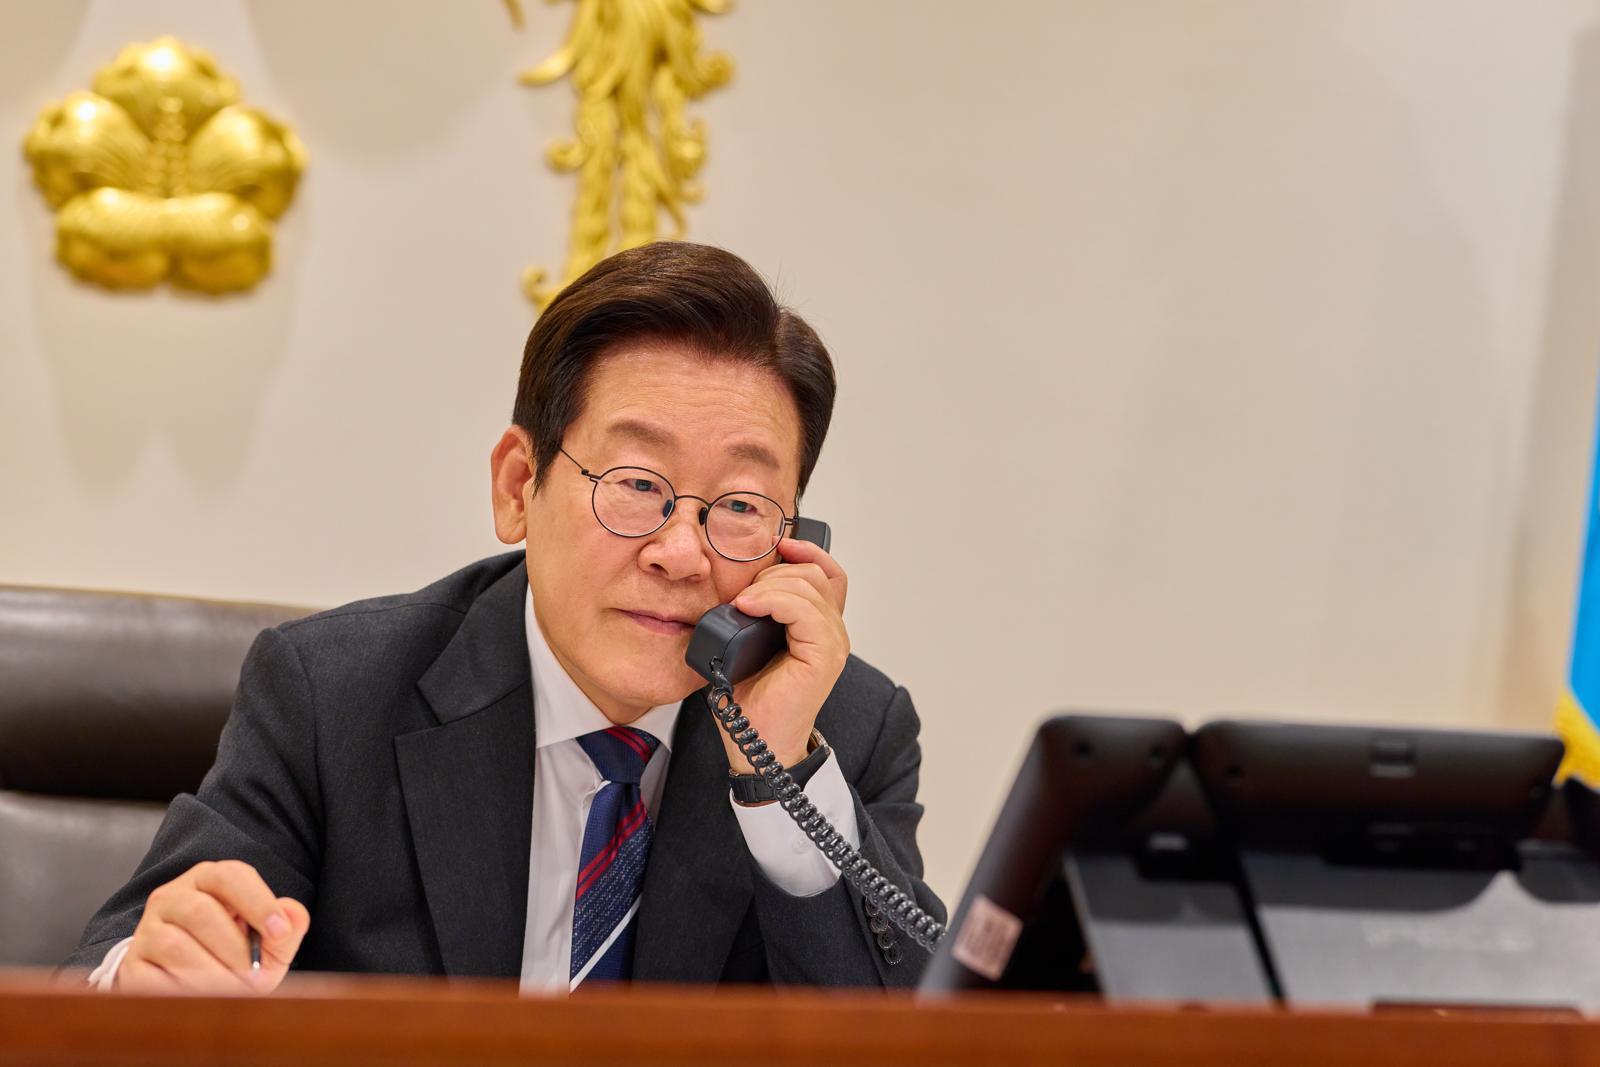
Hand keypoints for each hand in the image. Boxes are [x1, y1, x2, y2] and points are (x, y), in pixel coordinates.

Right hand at [116, 860, 309, 993]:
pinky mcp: (132, 963)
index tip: (278, 932)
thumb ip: (287, 928)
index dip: (257, 901)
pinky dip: (183, 990)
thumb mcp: (266, 942)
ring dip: (211, 973)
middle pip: (202, 912)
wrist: (185, 981)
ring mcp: (147, 928)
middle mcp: (173, 896)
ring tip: (233, 991)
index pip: (231, 876)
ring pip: (175, 945)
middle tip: (255, 977)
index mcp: (209, 879)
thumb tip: (292, 917)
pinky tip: (202, 1000)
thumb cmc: (234, 953)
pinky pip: (152, 976)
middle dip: (234, 948)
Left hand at [720, 537, 849, 773]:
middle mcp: (833, 632)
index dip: (805, 551)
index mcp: (818, 626)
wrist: (754, 743)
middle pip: (814, 574)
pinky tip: (748, 606)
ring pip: (809, 587)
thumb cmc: (751, 697)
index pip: (826, 573)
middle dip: (774, 572)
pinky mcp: (825, 657)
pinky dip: (773, 601)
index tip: (776, 545)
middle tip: (744, 594)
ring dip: (770, 586)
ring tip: (742, 604)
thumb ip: (758, 609)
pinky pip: (804, 611)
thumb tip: (739, 577)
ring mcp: (833, 644)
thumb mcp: (749, 640)